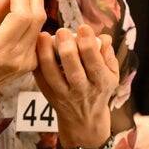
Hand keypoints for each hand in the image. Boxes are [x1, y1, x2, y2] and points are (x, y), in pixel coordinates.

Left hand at [36, 24, 118, 148]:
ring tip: (44, 36)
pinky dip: (37, 63)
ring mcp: (63, 95)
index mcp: (101, 83)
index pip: (94, 63)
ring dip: (46, 54)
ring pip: (52, 75)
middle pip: (73, 70)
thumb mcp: (112, 75)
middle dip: (67, 48)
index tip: (83, 27)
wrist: (84, 120)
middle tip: (62, 31)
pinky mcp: (49, 95)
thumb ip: (108, 55)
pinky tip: (36, 48)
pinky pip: (41, 79)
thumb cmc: (99, 90)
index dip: (88, 45)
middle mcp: (82, 91)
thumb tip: (103, 37)